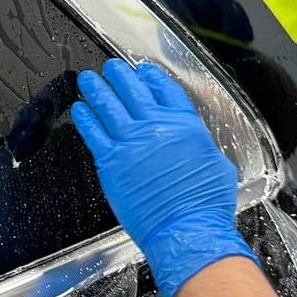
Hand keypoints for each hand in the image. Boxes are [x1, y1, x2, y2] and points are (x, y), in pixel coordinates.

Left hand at [72, 60, 255, 296]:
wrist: (187, 229)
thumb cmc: (206, 205)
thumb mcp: (216, 164)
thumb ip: (201, 146)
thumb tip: (195, 144)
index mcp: (186, 125)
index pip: (165, 91)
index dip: (152, 78)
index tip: (142, 71)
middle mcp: (157, 127)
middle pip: (133, 92)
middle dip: (120, 76)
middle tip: (110, 68)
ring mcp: (131, 143)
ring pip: (109, 107)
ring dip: (96, 90)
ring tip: (87, 79)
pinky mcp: (111, 162)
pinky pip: (93, 133)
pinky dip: (86, 118)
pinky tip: (80, 109)